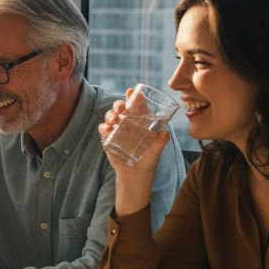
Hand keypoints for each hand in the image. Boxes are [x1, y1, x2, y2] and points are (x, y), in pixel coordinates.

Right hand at [97, 87, 170, 215]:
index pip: (137, 106)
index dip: (134, 97)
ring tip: (114, 119)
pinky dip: (103, 128)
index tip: (131, 91)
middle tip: (121, 107)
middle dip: (119, 104)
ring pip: (111, 117)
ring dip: (110, 114)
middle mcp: (129, 124)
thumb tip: (165, 133)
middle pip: (122, 109)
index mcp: (141, 123)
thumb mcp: (156, 152)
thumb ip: (160, 142)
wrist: (134, 177)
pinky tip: (106, 129)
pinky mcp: (108, 140)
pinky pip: (103, 130)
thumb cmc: (148, 162)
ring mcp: (117, 131)